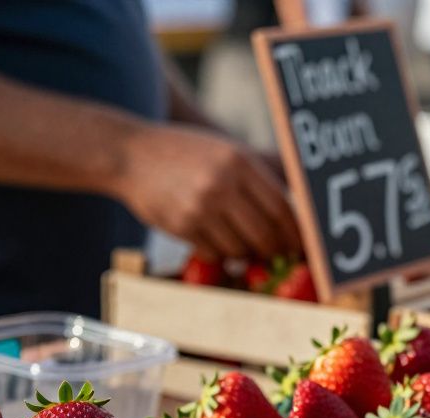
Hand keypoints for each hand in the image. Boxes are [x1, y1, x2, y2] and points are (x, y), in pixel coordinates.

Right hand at [113, 124, 302, 260]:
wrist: (130, 153)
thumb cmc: (188, 153)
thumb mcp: (227, 151)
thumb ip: (260, 176)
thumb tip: (297, 211)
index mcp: (240, 162)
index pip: (282, 208)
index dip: (295, 234)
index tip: (300, 246)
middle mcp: (222, 183)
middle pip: (266, 234)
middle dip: (275, 250)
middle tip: (277, 255)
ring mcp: (200, 206)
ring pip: (241, 249)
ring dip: (246, 254)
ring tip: (241, 244)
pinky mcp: (181, 225)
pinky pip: (214, 253)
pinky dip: (220, 253)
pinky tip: (214, 240)